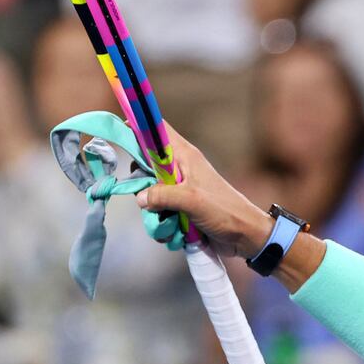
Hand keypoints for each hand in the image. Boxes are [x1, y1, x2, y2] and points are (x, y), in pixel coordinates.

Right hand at [135, 124, 270, 257]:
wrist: (245, 235)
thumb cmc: (224, 211)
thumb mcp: (191, 201)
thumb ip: (162, 195)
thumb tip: (139, 197)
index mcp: (184, 156)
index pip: (156, 130)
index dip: (137, 128)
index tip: (118, 136)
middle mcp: (179, 169)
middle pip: (144, 166)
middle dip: (140, 185)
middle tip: (148, 198)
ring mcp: (179, 189)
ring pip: (149, 194)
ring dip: (154, 213)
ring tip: (170, 224)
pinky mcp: (180, 208)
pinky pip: (159, 213)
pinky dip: (163, 225)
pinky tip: (175, 234)